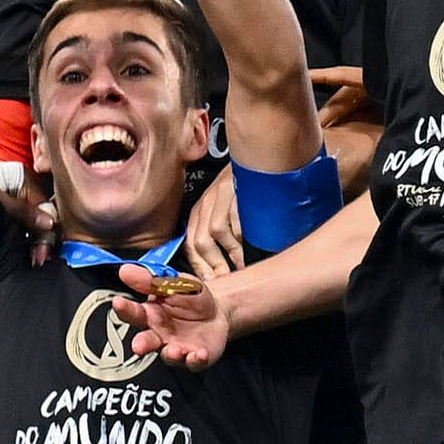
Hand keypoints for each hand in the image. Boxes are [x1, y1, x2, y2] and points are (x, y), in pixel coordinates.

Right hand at [114, 260, 229, 367]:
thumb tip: (125, 270)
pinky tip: (199, 353)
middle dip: (141, 344)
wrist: (217, 311)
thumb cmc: (189, 298)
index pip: (133, 312)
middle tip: (138, 345)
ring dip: (170, 354)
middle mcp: (160, 334)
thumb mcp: (172, 282)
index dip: (124, 308)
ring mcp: (176, 347)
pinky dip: (196, 360)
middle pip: (146, 341)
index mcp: (150, 314)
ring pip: (168, 356)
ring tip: (173, 350)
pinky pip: (194, 362)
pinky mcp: (194, 358)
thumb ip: (149, 279)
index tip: (118, 303)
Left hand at [185, 165, 247, 281]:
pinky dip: (244, 237)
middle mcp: (205, 203)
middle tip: (228, 278)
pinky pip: (237, 220)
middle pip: (201, 241)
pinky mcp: (235, 189)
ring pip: (218, 233)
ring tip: (243, 264)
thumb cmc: (241, 192)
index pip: (190, 245)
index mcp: (198, 212)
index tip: (212, 283)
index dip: (200, 268)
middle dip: (215, 265)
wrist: (254, 159)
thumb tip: (217, 270)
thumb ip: (216, 239)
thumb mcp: (222, 213)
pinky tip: (252, 243)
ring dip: (232, 253)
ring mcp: (219, 196)